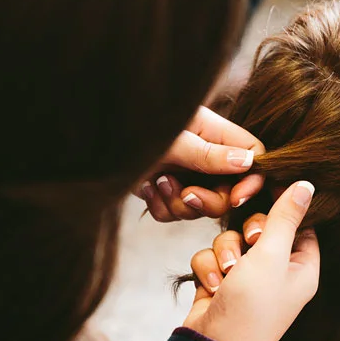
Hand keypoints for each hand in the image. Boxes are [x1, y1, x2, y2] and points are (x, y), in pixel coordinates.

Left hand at [137, 106, 264, 220]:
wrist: (87, 137)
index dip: (251, 180)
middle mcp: (203, 153)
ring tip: (158, 182)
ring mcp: (184, 172)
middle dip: (208, 200)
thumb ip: (209, 154)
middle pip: (230, 190)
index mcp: (213, 131)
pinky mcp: (163, 189)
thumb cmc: (129, 127)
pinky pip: (175, 213)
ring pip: (201, 206)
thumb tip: (248, 162)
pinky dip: (161, 207)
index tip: (236, 198)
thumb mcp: (173, 140)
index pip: (252, 155)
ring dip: (179, 204)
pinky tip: (145, 189)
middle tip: (186, 194)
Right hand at [184, 182, 318, 340]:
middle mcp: (277, 271)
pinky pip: (211, 256)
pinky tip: (212, 289)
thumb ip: (285, 217)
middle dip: (246, 232)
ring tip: (226, 276)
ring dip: (223, 253)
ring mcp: (247, 278)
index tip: (268, 187)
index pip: (300, 224)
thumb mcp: (272, 255)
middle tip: (249, 244)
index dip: (284, 206)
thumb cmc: (252, 306)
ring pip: (230, 239)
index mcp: (302, 267)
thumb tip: (307, 184)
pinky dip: (208, 269)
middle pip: (261, 227)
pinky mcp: (220, 283)